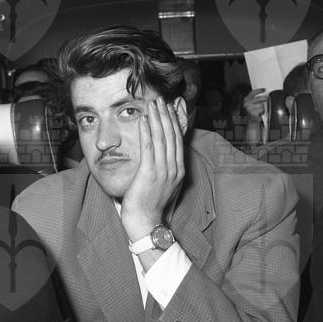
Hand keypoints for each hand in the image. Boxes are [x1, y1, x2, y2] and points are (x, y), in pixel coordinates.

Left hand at [120, 96, 184, 240]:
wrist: (146, 222)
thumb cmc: (151, 204)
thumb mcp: (165, 184)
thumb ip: (167, 168)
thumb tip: (164, 155)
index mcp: (179, 170)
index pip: (178, 140)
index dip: (173, 122)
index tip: (169, 108)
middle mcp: (174, 168)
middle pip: (171, 135)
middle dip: (166, 115)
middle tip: (161, 99)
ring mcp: (163, 170)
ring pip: (161, 138)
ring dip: (156, 119)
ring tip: (152, 104)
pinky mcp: (149, 173)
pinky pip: (148, 147)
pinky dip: (146, 131)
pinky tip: (143, 120)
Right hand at [243, 88, 266, 119]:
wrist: (251, 122)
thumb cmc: (253, 113)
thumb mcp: (252, 104)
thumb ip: (255, 99)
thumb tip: (264, 95)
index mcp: (246, 100)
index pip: (252, 93)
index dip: (259, 90)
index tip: (264, 89)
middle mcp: (246, 103)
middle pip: (258, 98)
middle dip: (264, 98)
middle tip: (268, 98)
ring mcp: (249, 108)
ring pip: (261, 104)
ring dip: (262, 107)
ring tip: (260, 110)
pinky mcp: (252, 112)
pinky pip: (261, 109)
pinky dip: (262, 111)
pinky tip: (260, 113)